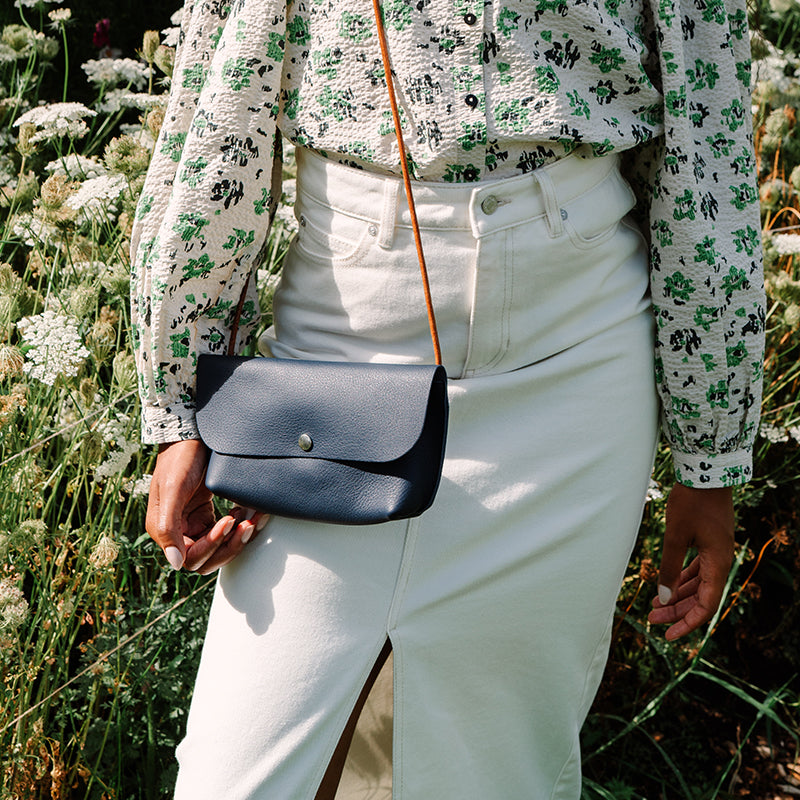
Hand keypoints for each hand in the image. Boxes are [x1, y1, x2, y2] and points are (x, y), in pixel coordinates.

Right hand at [145, 439, 268, 573]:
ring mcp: (193, 522)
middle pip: (207, 559)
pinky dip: (239, 527)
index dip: (211, 545)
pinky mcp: (206, 513)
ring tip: (253, 520)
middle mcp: (177, 530)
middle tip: (247, 525)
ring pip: (219, 548)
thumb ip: (168, 526)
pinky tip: (249, 513)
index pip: (191, 557)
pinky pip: (224, 531)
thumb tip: (176, 564)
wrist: (191, 434)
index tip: (228, 521)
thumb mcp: (173, 488)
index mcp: (164, 529)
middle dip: (229, 546)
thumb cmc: (180, 457)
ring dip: (238, 539)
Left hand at [648, 483, 733, 640]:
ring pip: (697, 584)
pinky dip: (681, 579)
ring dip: (677, 596)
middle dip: (677, 611)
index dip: (688, 622)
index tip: (668, 635)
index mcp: (718, 564)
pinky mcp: (708, 542)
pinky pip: (696, 570)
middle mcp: (720, 562)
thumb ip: (669, 567)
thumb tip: (663, 598)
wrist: (706, 473)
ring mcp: (715, 552)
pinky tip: (666, 586)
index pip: (706, 605)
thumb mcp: (675, 537)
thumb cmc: (691, 503)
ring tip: (655, 607)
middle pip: (700, 597)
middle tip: (652, 621)